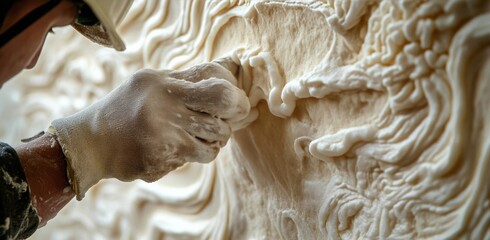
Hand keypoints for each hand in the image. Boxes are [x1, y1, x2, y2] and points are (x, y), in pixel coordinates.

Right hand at [51, 59, 248, 199]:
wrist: (92, 143)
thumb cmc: (128, 109)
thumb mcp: (152, 83)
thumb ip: (188, 80)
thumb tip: (234, 70)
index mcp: (161, 80)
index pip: (215, 75)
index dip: (233, 86)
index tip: (233, 96)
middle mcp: (163, 103)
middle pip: (225, 100)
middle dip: (238, 109)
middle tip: (235, 115)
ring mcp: (162, 133)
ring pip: (218, 136)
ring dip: (218, 137)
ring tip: (204, 135)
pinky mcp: (161, 158)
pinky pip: (201, 156)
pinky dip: (201, 153)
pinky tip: (186, 148)